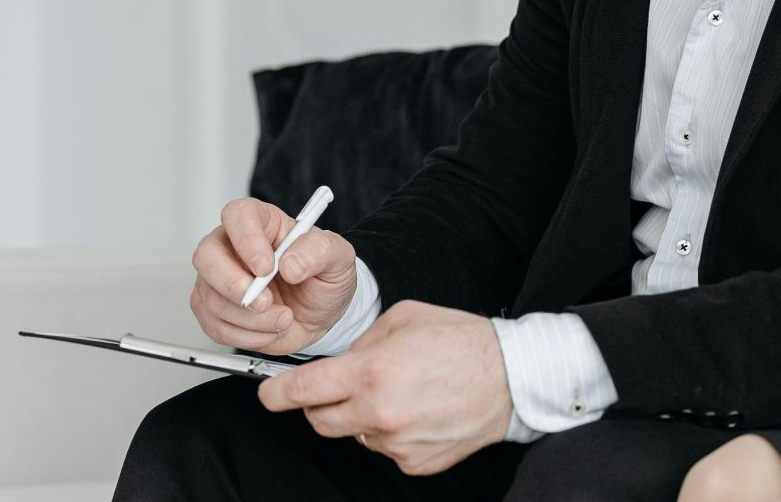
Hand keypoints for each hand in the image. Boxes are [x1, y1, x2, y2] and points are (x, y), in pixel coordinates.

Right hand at [189, 196, 357, 355]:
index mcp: (261, 222)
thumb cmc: (322, 278)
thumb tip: (291, 263)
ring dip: (251, 319)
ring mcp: (218, 280)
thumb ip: (319, 251)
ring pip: (211, 298)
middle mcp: (232, 247)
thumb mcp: (338, 258)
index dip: (246, 240)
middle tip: (266, 302)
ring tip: (283, 318)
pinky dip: (247, 335)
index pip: (238, 216)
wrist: (320, 315)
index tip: (267, 267)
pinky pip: (216, 326)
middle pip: (206, 256)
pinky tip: (269, 329)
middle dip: (234, 285)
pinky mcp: (214, 311)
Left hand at [257, 300, 513, 475]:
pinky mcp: (413, 463)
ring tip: (399, 392)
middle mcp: (378, 413)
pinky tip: (417, 410)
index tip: (268, 394)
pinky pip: (384, 448)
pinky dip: (390, 431)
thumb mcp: (403, 318)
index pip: (302, 391)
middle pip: (319, 420)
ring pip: (353, 434)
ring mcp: (395, 443)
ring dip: (361, 416)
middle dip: (322, 402)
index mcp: (370, 373)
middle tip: (347, 384)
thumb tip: (342, 359)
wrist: (511, 377)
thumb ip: (363, 340)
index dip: (276, 393)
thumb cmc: (463, 342)